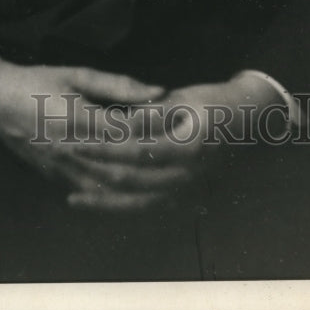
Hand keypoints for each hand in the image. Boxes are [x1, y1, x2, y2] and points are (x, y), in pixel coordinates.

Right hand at [0, 60, 185, 210]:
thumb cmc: (39, 82)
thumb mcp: (77, 74)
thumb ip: (119, 85)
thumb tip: (159, 92)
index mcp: (78, 118)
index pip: (130, 130)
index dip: (160, 127)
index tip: (187, 121)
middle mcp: (72, 149)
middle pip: (126, 161)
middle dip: (158, 157)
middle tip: (191, 151)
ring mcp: (64, 169)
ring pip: (113, 186)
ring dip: (145, 181)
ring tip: (175, 172)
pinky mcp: (58, 179)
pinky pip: (95, 193)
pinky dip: (121, 194)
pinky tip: (143, 188)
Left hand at [65, 72, 290, 209]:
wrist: (248, 124)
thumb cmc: (214, 103)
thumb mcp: (184, 99)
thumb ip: (151, 113)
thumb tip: (117, 123)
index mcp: (188, 148)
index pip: (135, 149)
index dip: (102, 145)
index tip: (72, 137)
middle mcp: (186, 177)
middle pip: (130, 179)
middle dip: (93, 169)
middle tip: (60, 158)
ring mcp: (185, 193)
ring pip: (134, 203)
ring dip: (100, 198)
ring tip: (70, 194)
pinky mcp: (181, 201)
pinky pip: (143, 210)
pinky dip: (116, 208)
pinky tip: (90, 203)